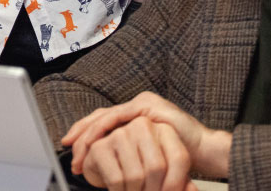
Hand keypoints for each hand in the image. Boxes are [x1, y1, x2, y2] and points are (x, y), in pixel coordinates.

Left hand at [62, 92, 230, 189]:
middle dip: (81, 133)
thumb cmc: (177, 157)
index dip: (85, 133)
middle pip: (100, 117)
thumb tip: (106, 165)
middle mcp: (135, 107)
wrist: (203, 150)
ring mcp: (140, 104)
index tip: (70, 146)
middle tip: (68, 147)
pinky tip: (93, 140)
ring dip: (88, 134)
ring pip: (104, 116)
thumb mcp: (145, 154)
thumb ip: (128, 153)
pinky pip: (116, 116)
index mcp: (134, 116)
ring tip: (78, 149)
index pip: (103, 122)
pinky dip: (102, 129)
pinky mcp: (145, 106)